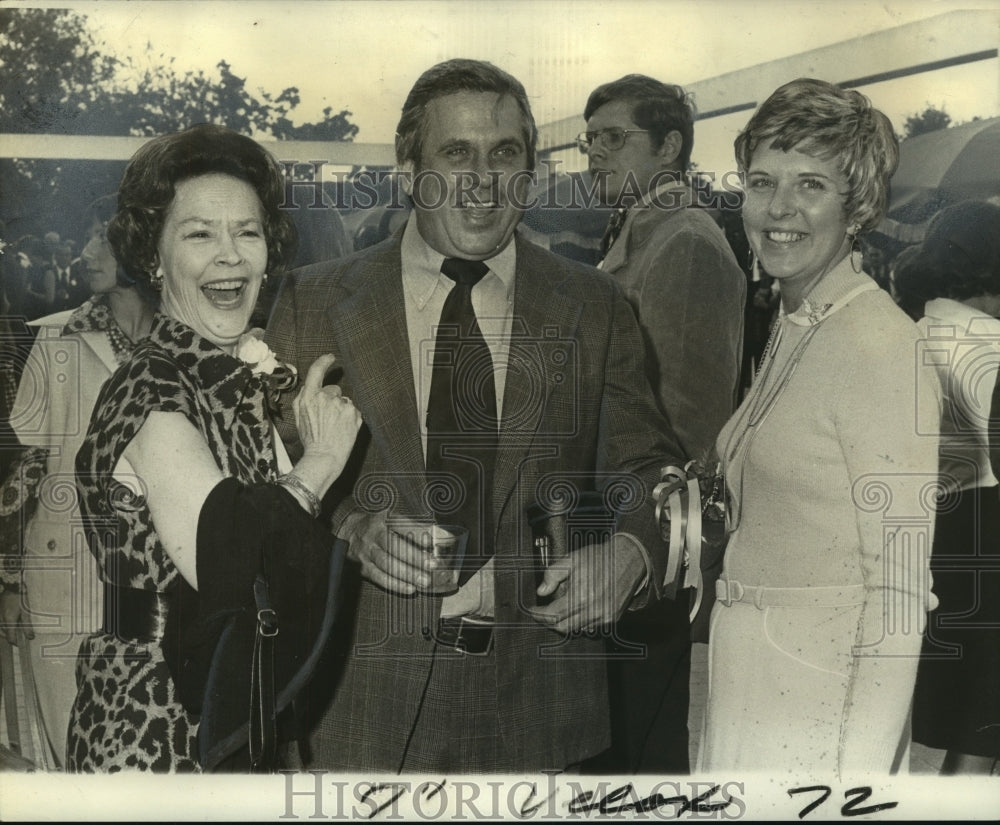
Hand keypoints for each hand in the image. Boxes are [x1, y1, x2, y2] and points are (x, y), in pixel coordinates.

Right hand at [1, 590, 32, 644]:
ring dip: (6, 632)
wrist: (13, 588)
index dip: (15, 642)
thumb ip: (28, 626)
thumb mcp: (26, 613)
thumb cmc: (21, 600)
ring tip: (14, 631)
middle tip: (17, 638)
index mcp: (9, 621)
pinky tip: (9, 624)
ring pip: (0, 629)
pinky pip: (0, 623)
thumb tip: (30, 637)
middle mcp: (1, 620)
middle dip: (10, 637)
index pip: (10, 637)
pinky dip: (3, 627)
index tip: (20, 644)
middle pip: (3, 634)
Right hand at [292, 353, 363, 480]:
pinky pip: (353, 410)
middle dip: (332, 400)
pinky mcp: (354, 413)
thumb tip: (309, 386)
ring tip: (335, 426)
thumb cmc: (311, 438)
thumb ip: (303, 398)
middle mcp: (326, 398)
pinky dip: (350, 418)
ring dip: (342, 410)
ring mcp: (341, 405)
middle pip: (333, 390)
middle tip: (327, 418)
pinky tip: (343, 428)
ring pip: (344, 401)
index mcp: (309, 397)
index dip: (324, 361)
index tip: (330, 357)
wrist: (325, 456)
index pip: (316, 371)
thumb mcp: (298, 416)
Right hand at [341, 511, 437, 594]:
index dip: (418, 534)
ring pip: (387, 564)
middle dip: (415, 557)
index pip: (402, 525)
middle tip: (433, 565)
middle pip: (395, 546)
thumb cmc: (377, 526)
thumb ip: (412, 526)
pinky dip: (396, 584)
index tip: (434, 543)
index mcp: (383, 520)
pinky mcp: (363, 567)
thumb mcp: (391, 517)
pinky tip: (410, 588)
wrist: (348, 532)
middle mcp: (374, 534)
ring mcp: (367, 552)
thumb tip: (440, 537)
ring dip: (408, 574)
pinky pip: (379, 577)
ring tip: (425, 580)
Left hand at [529, 536, 645, 633]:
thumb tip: (541, 591)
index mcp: (581, 597)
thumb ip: (553, 574)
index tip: (532, 611)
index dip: (539, 615)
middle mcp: (593, 610)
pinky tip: (579, 608)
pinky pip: (591, 627)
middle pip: (563, 627)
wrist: (628, 559)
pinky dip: (580, 621)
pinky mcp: (612, 618)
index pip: (552, 615)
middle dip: (549, 622)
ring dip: (565, 621)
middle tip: (542, 613)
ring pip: (577, 629)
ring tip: (563, 606)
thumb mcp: (571, 559)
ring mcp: (604, 616)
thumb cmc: (601, 558)